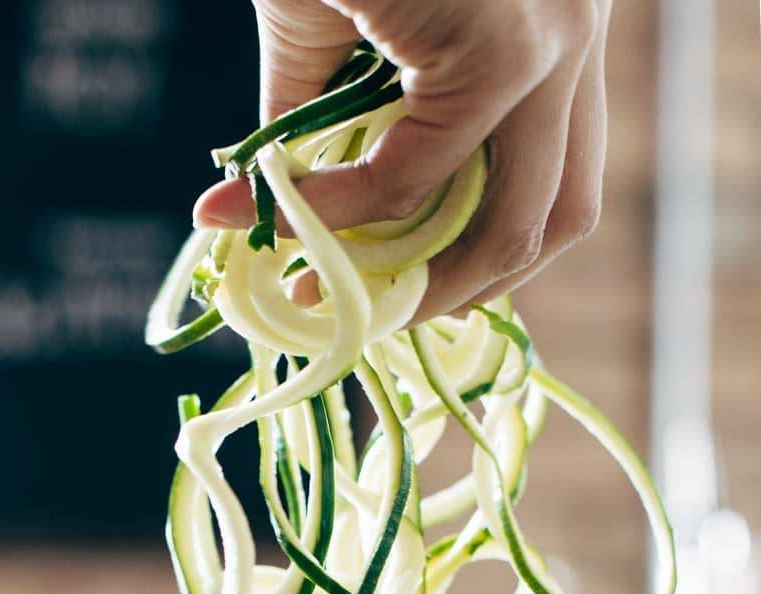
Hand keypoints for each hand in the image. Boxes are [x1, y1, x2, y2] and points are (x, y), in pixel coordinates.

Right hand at [194, 1, 608, 320]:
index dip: (478, 257)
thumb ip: (319, 135)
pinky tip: (289, 212)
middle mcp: (575, 38)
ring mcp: (550, 44)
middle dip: (462, 291)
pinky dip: (347, 211)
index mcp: (555, 33)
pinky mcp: (498, 49)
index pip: (552, 180)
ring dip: (420, 281)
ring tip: (330, 284)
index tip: (391, 291)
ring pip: (514, 225)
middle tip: (374, 313)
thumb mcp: (327, 43)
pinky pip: (416, 179)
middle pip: (557, 221)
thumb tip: (264, 225)